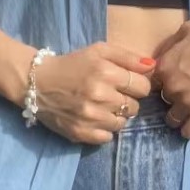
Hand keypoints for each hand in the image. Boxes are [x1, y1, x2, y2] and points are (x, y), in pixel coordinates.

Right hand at [32, 42, 155, 144]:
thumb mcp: (99, 51)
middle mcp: (100, 96)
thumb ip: (128, 56)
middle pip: (134, 107)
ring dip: (115, 116)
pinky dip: (104, 130)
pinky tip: (94, 119)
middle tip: (110, 95)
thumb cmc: (72, 64)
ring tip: (101, 107)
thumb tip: (152, 66)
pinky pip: (107, 138)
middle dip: (126, 101)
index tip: (126, 84)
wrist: (37, 82)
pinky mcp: (80, 133)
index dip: (137, 85)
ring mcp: (90, 117)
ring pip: (122, 124)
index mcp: (105, 72)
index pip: (143, 87)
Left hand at [151, 16, 189, 139]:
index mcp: (164, 66)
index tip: (172, 79)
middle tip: (187, 89)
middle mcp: (171, 87)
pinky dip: (189, 128)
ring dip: (177, 114)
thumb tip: (159, 58)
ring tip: (188, 108)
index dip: (162, 80)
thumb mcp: (186, 30)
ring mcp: (188, 103)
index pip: (152, 82)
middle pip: (163, 99)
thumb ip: (169, 46)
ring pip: (172, 119)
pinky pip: (188, 131)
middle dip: (172, 95)